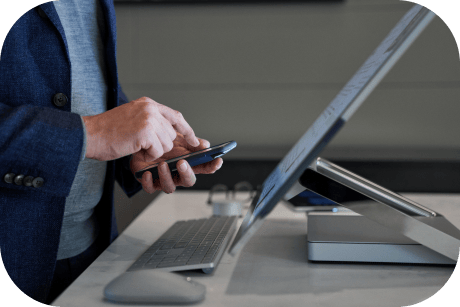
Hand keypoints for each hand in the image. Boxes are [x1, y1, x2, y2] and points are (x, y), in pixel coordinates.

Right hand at [82, 97, 199, 160]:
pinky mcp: (146, 132)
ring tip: (136, 146)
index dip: (186, 130)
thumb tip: (170, 134)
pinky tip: (135, 150)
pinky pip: (158, 151)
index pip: (175, 116)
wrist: (88, 135)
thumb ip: (151, 121)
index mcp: (148, 104)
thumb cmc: (107, 131)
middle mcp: (150, 108)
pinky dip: (148, 156)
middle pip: (171, 133)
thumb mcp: (132, 118)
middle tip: (142, 145)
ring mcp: (149, 119)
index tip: (194, 140)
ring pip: (166, 144)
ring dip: (153, 151)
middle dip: (161, 145)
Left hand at [130, 133, 222, 193]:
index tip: (217, 161)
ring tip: (163, 164)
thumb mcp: (177, 136)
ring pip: (170, 187)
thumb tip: (205, 145)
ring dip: (167, 177)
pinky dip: (149, 182)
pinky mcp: (149, 181)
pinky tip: (148, 173)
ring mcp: (164, 178)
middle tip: (182, 163)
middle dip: (187, 173)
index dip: (212, 166)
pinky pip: (150, 188)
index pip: (204, 168)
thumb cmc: (160, 139)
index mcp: (187, 163)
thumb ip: (191, 141)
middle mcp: (177, 173)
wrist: (140, 138)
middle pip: (188, 181)